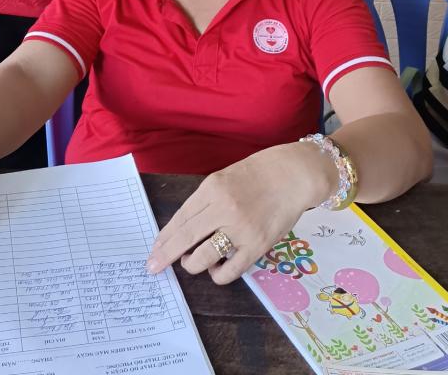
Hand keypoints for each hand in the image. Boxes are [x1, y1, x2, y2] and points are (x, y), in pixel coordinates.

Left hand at [145, 143, 332, 284]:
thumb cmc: (258, 174)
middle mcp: (223, 208)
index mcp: (212, 188)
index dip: (165, 236)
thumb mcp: (225, 177)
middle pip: (185, 237)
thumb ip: (206, 200)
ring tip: (192, 262)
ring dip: (192, 265)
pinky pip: (230, 270)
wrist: (293, 175)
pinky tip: (217, 269)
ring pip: (204, 257)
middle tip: (154, 267)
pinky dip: (218, 274)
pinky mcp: (256, 246)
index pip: (181, 217)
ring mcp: (240, 228)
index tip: (154, 249)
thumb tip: (185, 228)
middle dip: (166, 255)